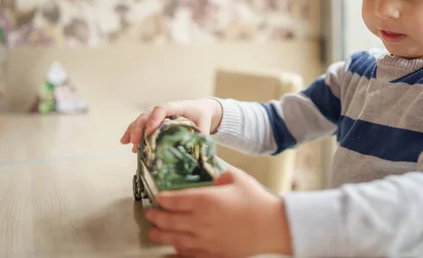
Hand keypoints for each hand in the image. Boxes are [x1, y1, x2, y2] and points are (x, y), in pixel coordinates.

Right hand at [120, 99, 222, 152]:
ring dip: (132, 130)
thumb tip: (198, 151)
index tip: (150, 131)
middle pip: (147, 115)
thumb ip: (201, 134)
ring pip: (141, 120)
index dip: (154, 119)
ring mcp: (157, 115)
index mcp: (176, 107)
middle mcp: (164, 110)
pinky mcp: (154, 121)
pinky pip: (141, 125)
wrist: (200, 108)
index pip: (162, 109)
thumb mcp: (204, 124)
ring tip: (126, 142)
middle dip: (139, 128)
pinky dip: (132, 132)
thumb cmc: (201, 115)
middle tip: (135, 142)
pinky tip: (125, 142)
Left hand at [145, 167, 292, 257]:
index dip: (162, 198)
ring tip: (154, 232)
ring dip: (160, 235)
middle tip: (150, 214)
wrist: (272, 227)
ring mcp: (205, 240)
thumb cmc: (257, 202)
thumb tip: (214, 174)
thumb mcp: (239, 178)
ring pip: (173, 239)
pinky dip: (177, 251)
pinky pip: (187, 255)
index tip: (158, 197)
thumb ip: (222, 173)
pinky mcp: (212, 254)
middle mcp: (200, 221)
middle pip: (168, 220)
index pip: (174, 200)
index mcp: (205, 200)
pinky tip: (173, 248)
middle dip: (155, 217)